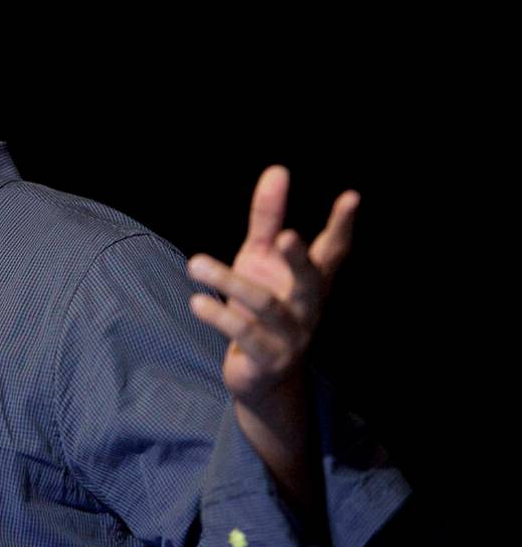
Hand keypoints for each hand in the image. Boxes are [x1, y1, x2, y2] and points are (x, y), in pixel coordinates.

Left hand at [185, 165, 359, 409]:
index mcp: (312, 281)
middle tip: (286, 236)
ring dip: (228, 283)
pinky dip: (219, 317)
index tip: (352, 196)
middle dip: (299, 259)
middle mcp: (308, 308)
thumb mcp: (260, 258)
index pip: (334, 251)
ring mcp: (291, 337)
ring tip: (195, 263)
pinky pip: (245, 335)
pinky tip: (197, 301)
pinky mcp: (267, 359)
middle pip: (310, 282)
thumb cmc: (262, 308)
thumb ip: (268, 218)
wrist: (259, 377)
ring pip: (265, 306)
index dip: (343, 226)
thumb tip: (278, 170)